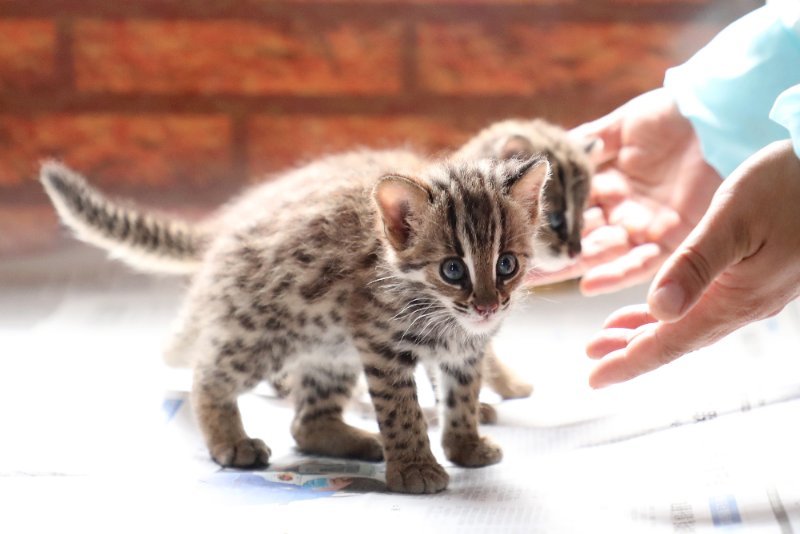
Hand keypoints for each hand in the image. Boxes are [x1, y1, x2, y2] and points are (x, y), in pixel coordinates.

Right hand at [526, 89, 721, 292]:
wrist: (719, 117)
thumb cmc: (670, 114)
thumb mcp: (620, 125)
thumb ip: (584, 143)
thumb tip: (538, 158)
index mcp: (605, 183)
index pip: (564, 208)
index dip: (540, 221)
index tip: (510, 235)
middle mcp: (620, 209)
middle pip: (579, 235)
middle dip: (552, 251)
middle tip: (521, 267)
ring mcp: (644, 226)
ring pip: (605, 252)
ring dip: (581, 261)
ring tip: (558, 268)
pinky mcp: (672, 240)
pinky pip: (641, 264)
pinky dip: (615, 274)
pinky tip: (588, 283)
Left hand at [586, 141, 799, 387]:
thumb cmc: (788, 185)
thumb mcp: (733, 221)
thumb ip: (695, 265)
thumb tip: (659, 310)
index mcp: (735, 298)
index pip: (671, 343)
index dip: (629, 362)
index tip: (594, 378)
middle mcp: (746, 305)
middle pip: (677, 340)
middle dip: (631, 351)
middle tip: (592, 357)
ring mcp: (755, 294)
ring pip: (691, 325)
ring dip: (649, 332)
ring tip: (610, 336)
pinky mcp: (759, 278)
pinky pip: (707, 307)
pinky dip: (674, 313)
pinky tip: (660, 308)